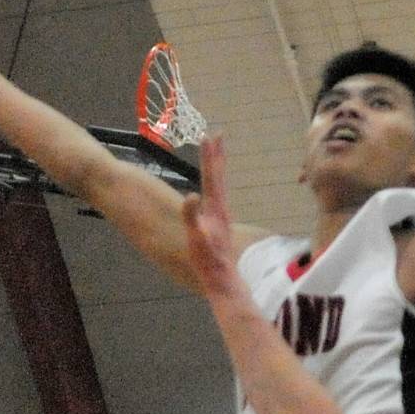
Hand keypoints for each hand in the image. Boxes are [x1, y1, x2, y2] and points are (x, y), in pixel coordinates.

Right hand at [181, 136, 245, 300]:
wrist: (222, 279)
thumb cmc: (208, 261)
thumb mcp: (196, 238)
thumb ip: (192, 216)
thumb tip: (191, 194)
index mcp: (216, 208)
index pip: (212, 176)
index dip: (210, 156)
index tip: (209, 135)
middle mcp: (221, 208)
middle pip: (219, 176)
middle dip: (217, 155)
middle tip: (218, 134)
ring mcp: (222, 216)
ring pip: (220, 184)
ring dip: (217, 167)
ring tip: (216, 153)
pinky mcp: (220, 223)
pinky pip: (217, 195)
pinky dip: (215, 183)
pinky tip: (213, 186)